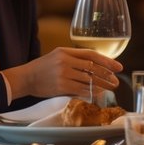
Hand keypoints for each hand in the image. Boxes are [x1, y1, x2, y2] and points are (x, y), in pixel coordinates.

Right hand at [3, 47, 122, 99]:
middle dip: (107, 75)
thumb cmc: (42, 68)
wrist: (25, 78)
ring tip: (111, 87)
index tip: (118, 66)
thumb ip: (74, 59)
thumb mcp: (57, 56)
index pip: (92, 55)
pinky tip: (99, 93)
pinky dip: (92, 92)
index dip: (107, 61)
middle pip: (93, 68)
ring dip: (102, 85)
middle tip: (116, 80)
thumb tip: (95, 66)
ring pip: (89, 79)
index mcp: (65, 51)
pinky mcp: (61, 86)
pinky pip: (81, 89)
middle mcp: (65, 61)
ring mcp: (63, 74)